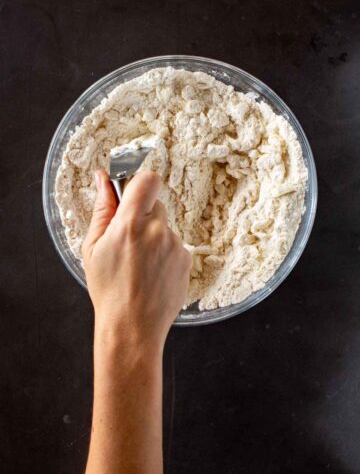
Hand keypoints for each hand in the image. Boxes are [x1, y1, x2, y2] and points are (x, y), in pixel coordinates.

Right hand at [82, 170, 191, 349]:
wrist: (132, 326)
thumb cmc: (108, 289)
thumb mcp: (93, 246)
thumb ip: (102, 208)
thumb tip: (103, 177)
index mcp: (130, 224)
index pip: (148, 180)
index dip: (140, 182)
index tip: (132, 194)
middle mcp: (157, 231)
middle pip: (155, 204)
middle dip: (142, 215)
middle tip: (128, 240)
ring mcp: (175, 245)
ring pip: (164, 227)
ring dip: (153, 237)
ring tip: (139, 264)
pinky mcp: (187, 259)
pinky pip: (174, 245)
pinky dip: (164, 253)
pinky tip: (152, 273)